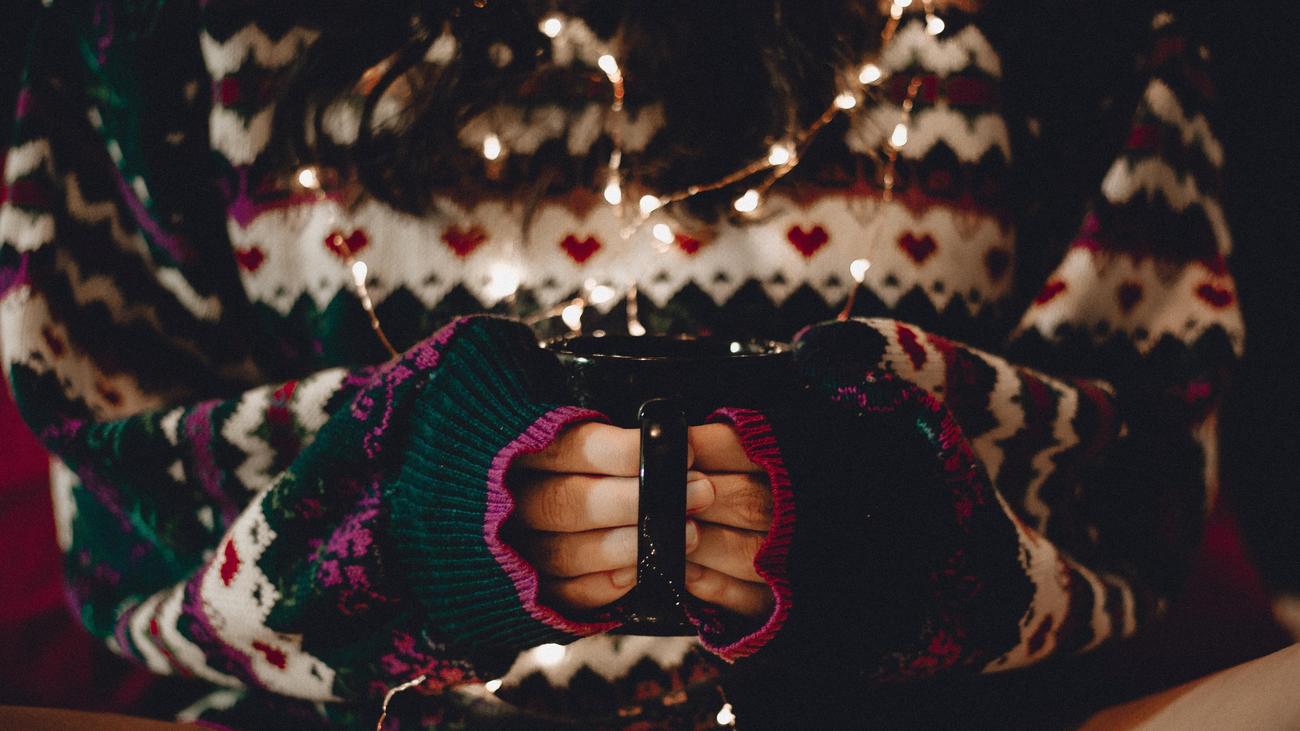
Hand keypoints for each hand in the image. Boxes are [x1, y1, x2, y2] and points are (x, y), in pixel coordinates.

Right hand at [510, 422, 773, 619]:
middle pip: (572, 502)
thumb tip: (666, 438)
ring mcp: (514, 551)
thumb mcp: (564, 438)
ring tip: (687, 532)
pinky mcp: (526, 592)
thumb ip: (602, 442)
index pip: (574, 448)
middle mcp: (511, 502)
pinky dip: (607, 585)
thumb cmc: (553, 470)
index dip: (627, 451)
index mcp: (520, 453)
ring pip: (570, 552)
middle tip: (700, 491)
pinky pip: (567, 594)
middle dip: (641, 499)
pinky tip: (643, 569)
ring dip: (633, 544)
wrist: (488, 521)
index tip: (680, 450)